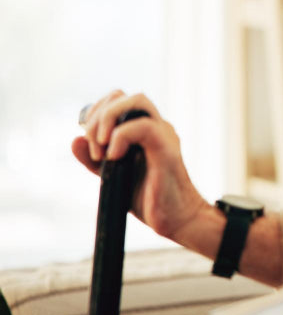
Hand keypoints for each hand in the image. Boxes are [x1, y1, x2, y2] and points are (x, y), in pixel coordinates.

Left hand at [71, 90, 209, 238]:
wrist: (177, 219)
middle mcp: (156, 126)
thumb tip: (74, 140)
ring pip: (136, 101)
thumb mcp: (113, 176)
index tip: (90, 143)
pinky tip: (114, 159)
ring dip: (108, 120)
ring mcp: (164, 134)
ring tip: (101, 150)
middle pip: (123, 95)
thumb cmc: (150, 198)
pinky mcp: (167, 148)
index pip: (117, 100)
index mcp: (144, 130)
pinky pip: (142, 127)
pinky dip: (120, 138)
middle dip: (98, 115)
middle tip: (94, 147)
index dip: (96, 114)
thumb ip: (93, 159)